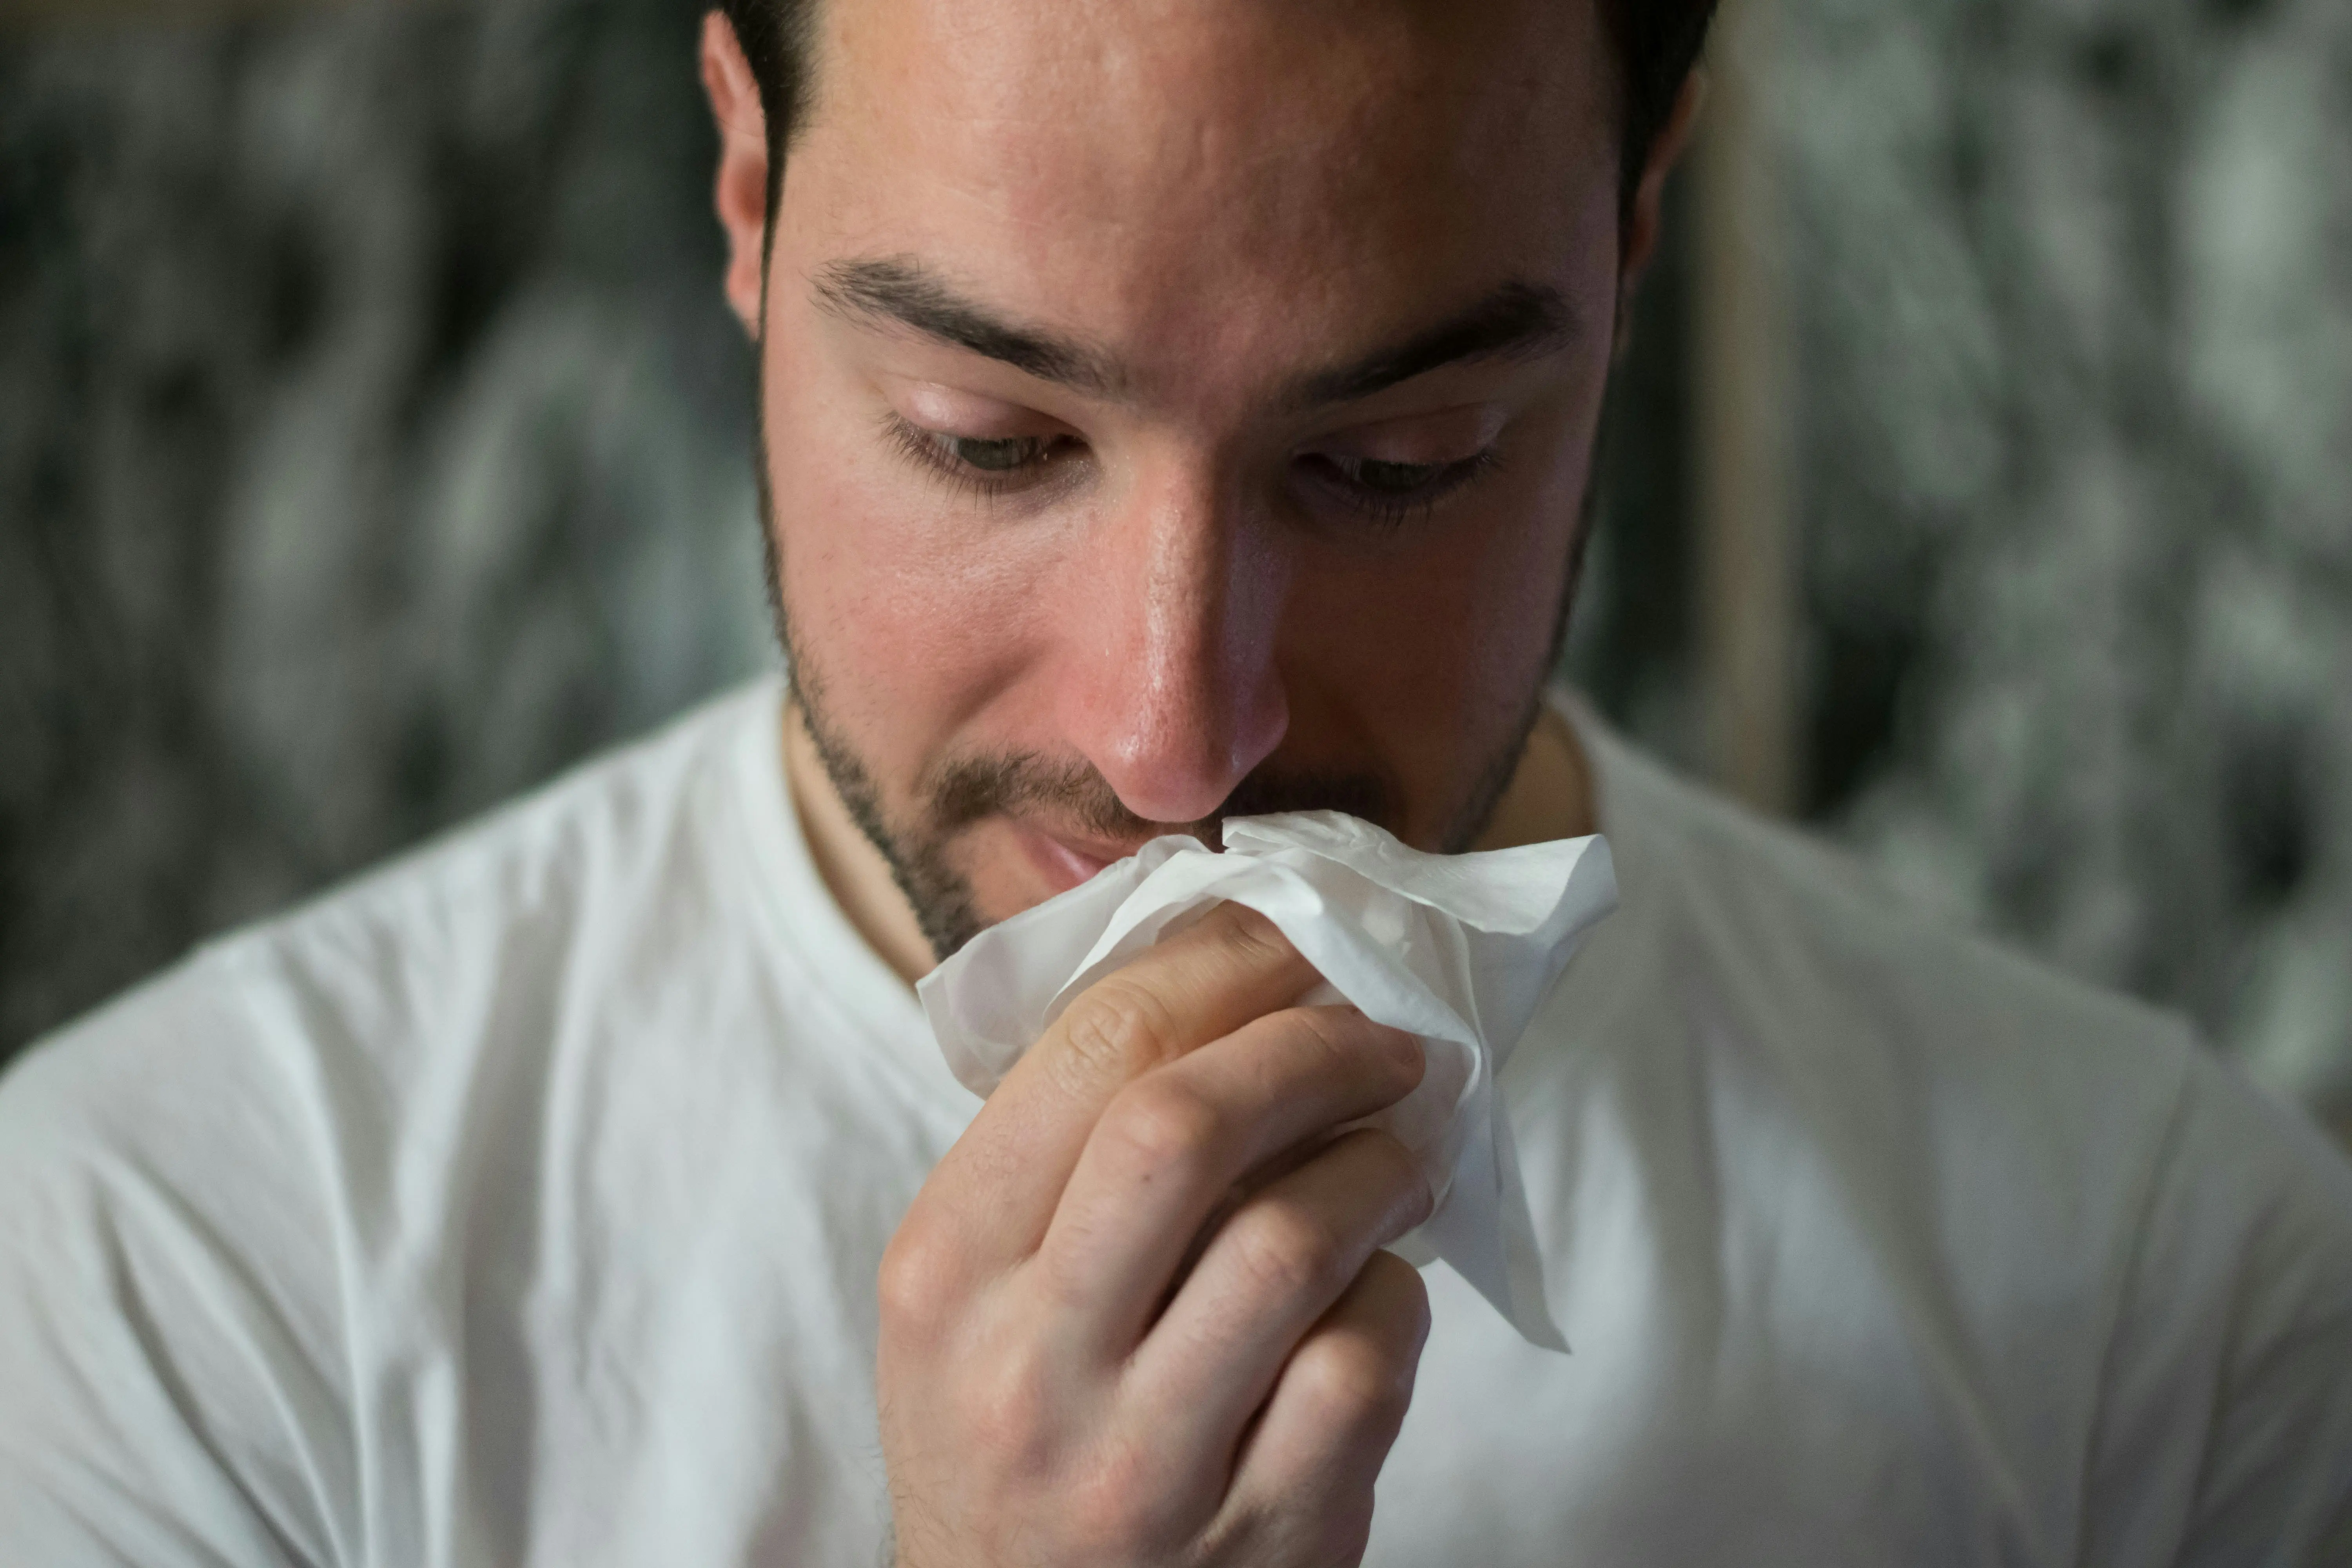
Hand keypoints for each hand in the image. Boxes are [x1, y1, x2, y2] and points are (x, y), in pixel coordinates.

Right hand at [878, 903, 1434, 1567]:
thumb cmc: (1014, 1428)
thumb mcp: (976, 1291)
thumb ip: (1066, 1149)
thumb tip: (1234, 975)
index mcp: (946, 1268)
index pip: (1091, 1050)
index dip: (1221, 965)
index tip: (1295, 942)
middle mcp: (1027, 1364)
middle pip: (1186, 1127)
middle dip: (1311, 1047)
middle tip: (1382, 1036)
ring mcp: (1143, 1461)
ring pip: (1294, 1242)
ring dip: (1378, 1164)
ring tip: (1403, 1147)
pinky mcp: (1260, 1535)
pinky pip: (1365, 1365)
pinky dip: (1395, 1298)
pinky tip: (1379, 1285)